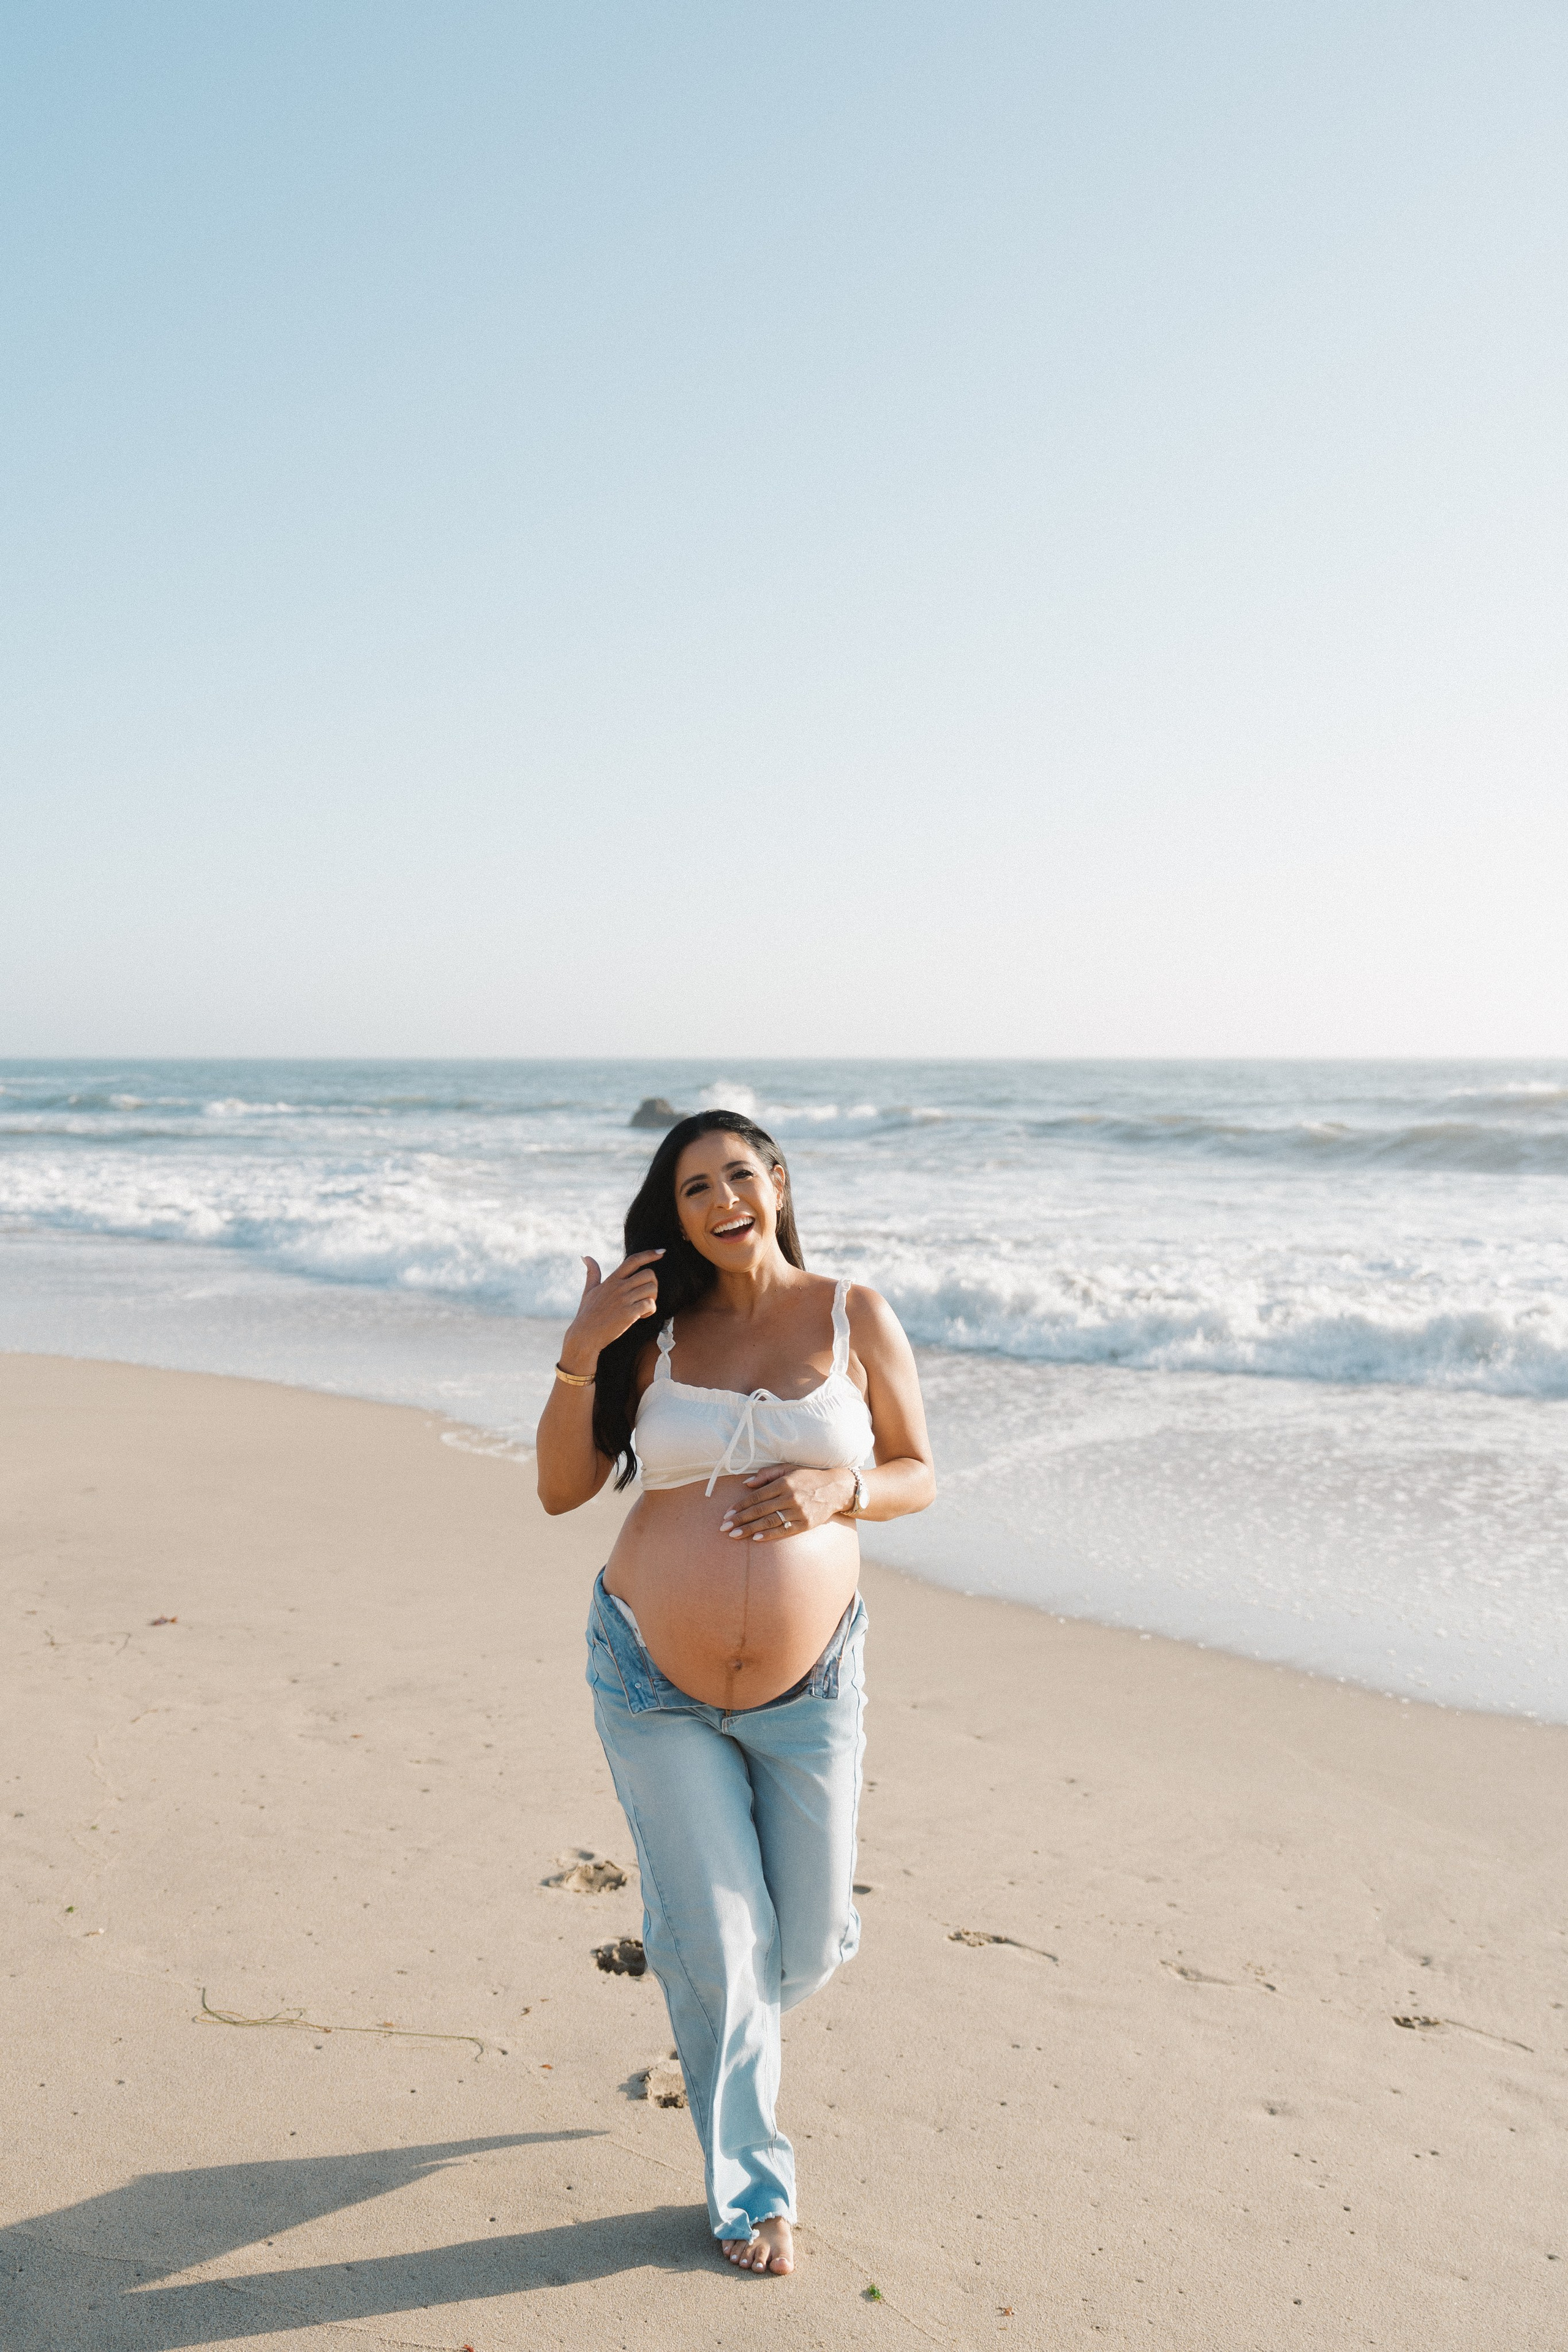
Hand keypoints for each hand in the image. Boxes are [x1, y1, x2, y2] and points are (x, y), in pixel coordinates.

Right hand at [559, 1250, 664, 1371]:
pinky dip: (651, 1311)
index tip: (662, 1252)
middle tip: (646, 1297)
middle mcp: (619, 1287)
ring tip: (643, 1308)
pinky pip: (650, 1305)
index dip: (649, 1254)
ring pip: (652, 1289)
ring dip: (653, 1298)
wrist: (585, 1336)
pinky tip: (642, 1316)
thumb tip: (585, 1256)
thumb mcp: (588, 1291)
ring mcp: (624, 1300)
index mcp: (612, 1280)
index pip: (633, 1260)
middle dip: (653, 1285)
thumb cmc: (586, 1314)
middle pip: (649, 1274)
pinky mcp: (629, 1313)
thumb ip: (592, 1273)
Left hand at [719, 1463, 857, 1541]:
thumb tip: (746, 1483)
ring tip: (735, 1536)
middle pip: (759, 1511)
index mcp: (784, 1483)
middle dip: (740, 1520)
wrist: (836, 1489)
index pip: (756, 1497)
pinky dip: (770, 1535)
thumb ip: (766, 1474)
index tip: (727, 1514)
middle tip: (724, 1528)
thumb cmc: (808, 1477)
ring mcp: (798, 1512)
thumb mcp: (788, 1469)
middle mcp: (790, 1497)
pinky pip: (784, 1530)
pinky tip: (757, 1539)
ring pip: (769, 1522)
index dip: (740, 1506)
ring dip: (750, 1530)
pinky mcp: (806, 1524)